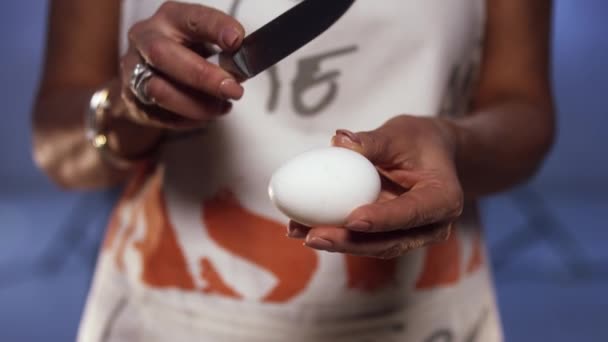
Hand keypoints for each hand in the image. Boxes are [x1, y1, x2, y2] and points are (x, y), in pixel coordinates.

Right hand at [120, 1, 245, 128]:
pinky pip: (159, 114)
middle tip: (232, 90)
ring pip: (159, 90)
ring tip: (220, 107)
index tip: (236, 40)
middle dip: (203, 76)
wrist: (147, 75)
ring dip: (196, 105)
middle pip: (163, 54)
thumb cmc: (183, 55)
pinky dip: (187, 119)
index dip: (215, 27)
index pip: (192, 17)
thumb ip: (223, 53)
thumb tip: (243, 70)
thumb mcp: (204, 43)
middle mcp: (146, 38)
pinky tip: (204, 115)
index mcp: (170, 18)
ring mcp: (133, 68)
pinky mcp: (131, 98)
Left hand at [288, 115, 463, 258]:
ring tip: (299, 233)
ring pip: (371, 246)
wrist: (430, 154)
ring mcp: (409, 235)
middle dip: (350, 242)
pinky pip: (360, 238)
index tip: (352, 220)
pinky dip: (332, 233)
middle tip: (315, 236)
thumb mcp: (399, 133)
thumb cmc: (418, 140)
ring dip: (335, 242)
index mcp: (443, 199)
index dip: (383, 219)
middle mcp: (430, 226)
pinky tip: (300, 228)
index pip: (412, 213)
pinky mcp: (387, 235)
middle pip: (389, 241)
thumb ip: (373, 141)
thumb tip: (339, 142)